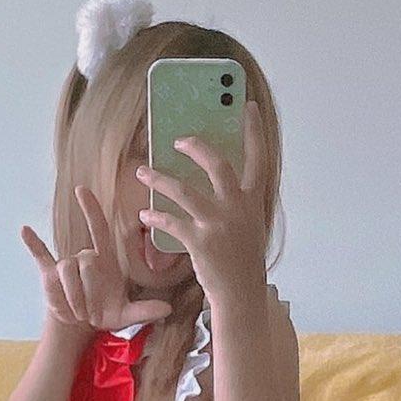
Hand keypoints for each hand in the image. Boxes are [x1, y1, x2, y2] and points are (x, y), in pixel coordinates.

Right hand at [21, 187, 171, 331]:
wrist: (82, 325)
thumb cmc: (106, 312)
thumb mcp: (127, 314)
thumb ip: (146, 311)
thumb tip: (167, 308)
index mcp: (105, 259)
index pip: (98, 228)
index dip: (91, 209)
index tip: (82, 190)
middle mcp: (85, 257)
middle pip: (86, 263)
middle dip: (88, 293)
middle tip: (89, 313)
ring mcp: (66, 265)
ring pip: (67, 273)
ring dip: (71, 299)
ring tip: (76, 314)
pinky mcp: (49, 275)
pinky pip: (41, 257)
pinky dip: (33, 244)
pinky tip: (24, 230)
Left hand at [136, 98, 268, 308]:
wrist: (240, 294)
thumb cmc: (242, 262)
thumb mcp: (249, 227)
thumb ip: (238, 203)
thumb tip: (220, 181)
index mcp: (252, 202)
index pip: (258, 159)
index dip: (253, 131)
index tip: (247, 106)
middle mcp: (237, 209)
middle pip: (218, 165)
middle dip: (196, 147)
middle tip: (178, 140)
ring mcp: (218, 225)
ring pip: (184, 191)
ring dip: (159, 179)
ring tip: (142, 172)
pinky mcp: (200, 242)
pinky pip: (171, 221)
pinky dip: (155, 216)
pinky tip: (144, 213)